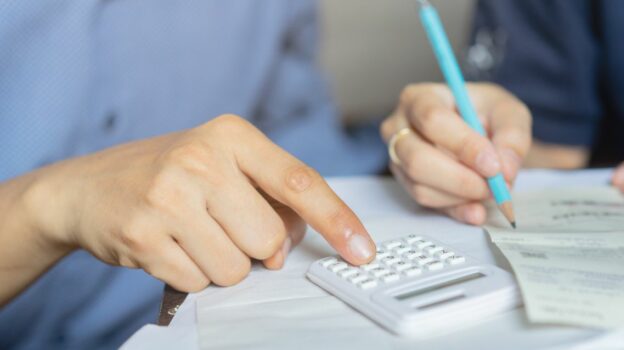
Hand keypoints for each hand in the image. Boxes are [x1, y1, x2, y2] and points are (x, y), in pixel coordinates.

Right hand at [25, 115, 375, 291]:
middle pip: (269, 240)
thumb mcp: (221, 162)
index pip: (299, 182)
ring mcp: (168, 197)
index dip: (336, 220)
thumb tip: (298, 238)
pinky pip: (197, 282)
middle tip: (223, 228)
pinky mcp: (144, 235)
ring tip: (192, 235)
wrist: (86, 187)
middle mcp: (201, 159)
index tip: (361, 250)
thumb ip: (268, 192)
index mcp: (231, 135)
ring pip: (235, 269)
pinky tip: (170, 246)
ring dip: (221, 264)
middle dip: (255, 249)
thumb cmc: (169, 175)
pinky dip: (191, 274)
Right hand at [380, 83, 530, 224]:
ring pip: (421, 187)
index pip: (432, 120)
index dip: (463, 145)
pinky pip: (427, 204)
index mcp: (419, 98)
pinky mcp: (405, 183)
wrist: (479, 132)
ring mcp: (398, 158)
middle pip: (418, 159)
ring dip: (461, 196)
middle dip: (460, 179)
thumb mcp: (509, 113)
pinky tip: (477, 210)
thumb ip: (512, 137)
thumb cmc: (486, 114)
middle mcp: (399, 127)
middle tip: (494, 186)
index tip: (493, 165)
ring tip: (490, 191)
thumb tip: (505, 170)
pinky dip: (455, 209)